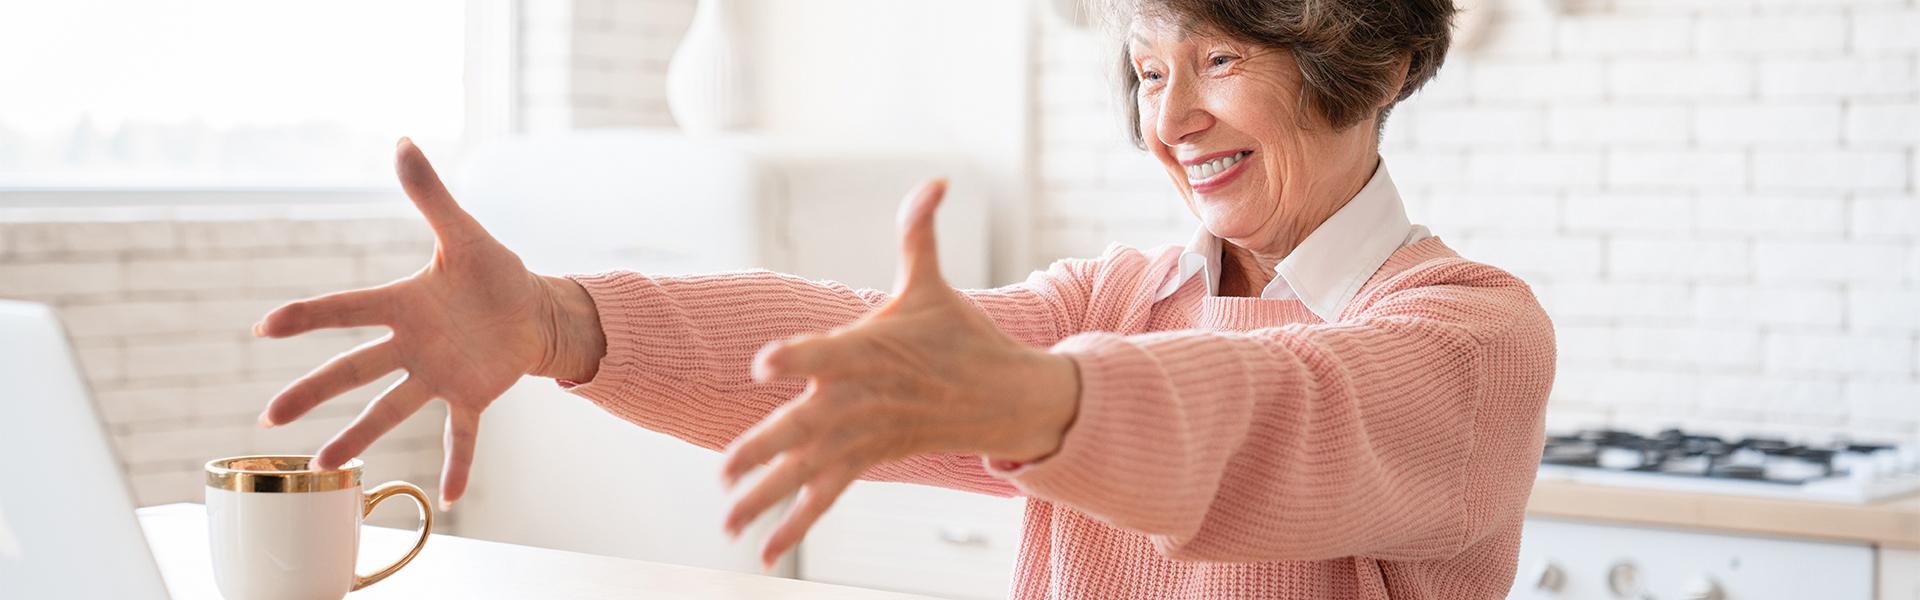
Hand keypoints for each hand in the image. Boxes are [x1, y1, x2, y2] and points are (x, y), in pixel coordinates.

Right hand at [254, 138, 604, 509]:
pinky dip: (457, 466)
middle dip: (313, 393)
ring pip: (392, 409)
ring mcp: (439, 375)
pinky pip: (462, 436)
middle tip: (269, 419)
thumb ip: (431, 194)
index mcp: (404, 304)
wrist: (534, 308)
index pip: (348, 310)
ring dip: (359, 436)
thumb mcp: (465, 233)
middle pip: (354, 370)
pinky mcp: (472, 396)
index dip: (308, 317)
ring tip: (325, 467)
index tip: (266, 327)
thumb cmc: (492, 272)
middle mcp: (412, 345)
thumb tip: (403, 141)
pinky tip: (446, 498)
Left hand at [720, 179, 1080, 566]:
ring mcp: (863, 436)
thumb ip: (919, 231)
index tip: (761, 363)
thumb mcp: (933, 282)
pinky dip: (798, 524)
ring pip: (809, 471)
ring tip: (728, 522)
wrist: (1006, 398)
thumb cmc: (961, 335)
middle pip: (805, 425)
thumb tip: (938, 178)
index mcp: (867, 350)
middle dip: (764, 448)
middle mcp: (859, 399)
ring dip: (767, 498)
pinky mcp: (869, 460)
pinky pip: (828, 496)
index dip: (794, 355)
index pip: (825, 351)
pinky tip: (767, 551)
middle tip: (725, 469)